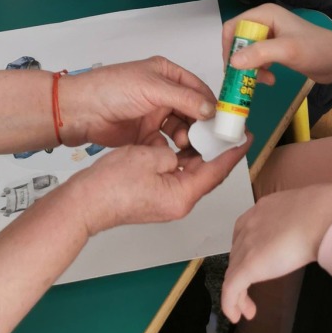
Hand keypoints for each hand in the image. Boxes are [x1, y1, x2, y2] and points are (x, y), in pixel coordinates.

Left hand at [58, 56, 216, 150]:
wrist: (79, 111)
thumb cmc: (110, 89)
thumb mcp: (152, 88)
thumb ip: (184, 98)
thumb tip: (211, 109)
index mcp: (167, 74)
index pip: (198, 89)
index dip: (213, 105)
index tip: (225, 121)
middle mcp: (163, 93)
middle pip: (193, 111)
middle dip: (201, 126)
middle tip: (210, 140)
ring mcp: (154, 114)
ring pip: (181, 129)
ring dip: (187, 138)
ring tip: (185, 146)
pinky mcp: (145, 133)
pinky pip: (166, 143)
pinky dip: (171, 149)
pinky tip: (174, 154)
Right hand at [70, 133, 248, 236]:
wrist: (85, 203)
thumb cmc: (110, 185)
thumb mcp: (148, 157)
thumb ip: (173, 152)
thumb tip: (179, 152)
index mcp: (182, 196)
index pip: (217, 171)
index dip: (233, 152)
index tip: (247, 138)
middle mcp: (179, 202)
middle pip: (207, 173)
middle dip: (218, 150)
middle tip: (228, 130)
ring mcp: (167, 201)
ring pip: (192, 172)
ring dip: (198, 152)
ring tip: (207, 131)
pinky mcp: (156, 197)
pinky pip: (176, 175)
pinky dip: (181, 158)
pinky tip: (180, 141)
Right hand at [221, 4, 331, 86]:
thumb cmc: (316, 50)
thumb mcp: (287, 51)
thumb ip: (260, 53)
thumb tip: (232, 62)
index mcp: (265, 14)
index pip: (233, 26)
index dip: (229, 46)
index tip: (231, 67)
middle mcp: (266, 22)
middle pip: (238, 41)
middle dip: (240, 61)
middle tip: (244, 78)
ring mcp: (271, 37)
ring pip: (247, 53)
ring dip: (251, 68)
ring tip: (263, 80)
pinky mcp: (276, 50)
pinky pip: (258, 60)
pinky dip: (259, 71)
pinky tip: (270, 80)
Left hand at [221, 186, 331, 323]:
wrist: (321, 216)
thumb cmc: (324, 212)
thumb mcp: (308, 212)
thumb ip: (302, 221)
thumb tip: (314, 228)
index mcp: (263, 209)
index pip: (245, 233)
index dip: (246, 252)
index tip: (256, 266)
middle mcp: (249, 225)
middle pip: (238, 254)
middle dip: (241, 274)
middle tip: (250, 291)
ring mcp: (246, 245)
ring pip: (233, 272)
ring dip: (237, 293)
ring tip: (246, 311)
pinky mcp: (248, 266)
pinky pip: (231, 288)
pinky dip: (230, 303)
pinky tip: (237, 316)